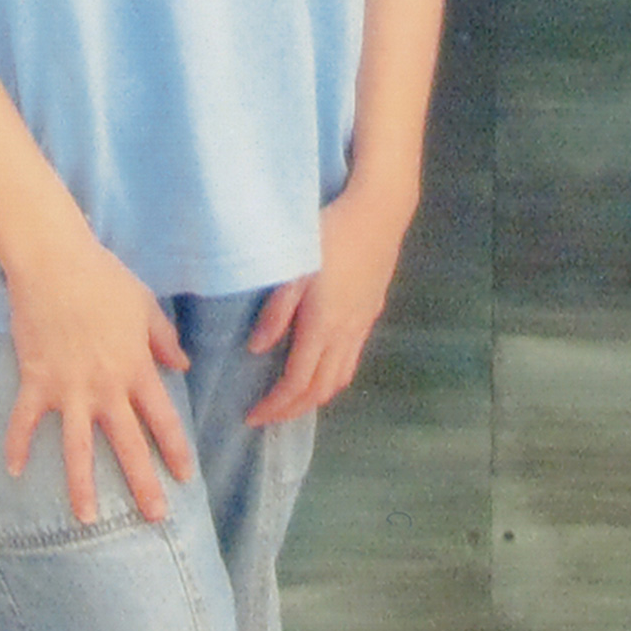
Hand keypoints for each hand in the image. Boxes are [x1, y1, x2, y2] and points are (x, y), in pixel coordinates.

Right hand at [2, 234, 192, 523]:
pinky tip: (12, 471)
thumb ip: (163, 339)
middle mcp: (105, 386)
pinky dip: (15, 445)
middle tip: (155, 517)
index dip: (176, 449)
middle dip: (142, 483)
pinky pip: (23, 421)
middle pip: (128, 443)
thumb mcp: (145, 306)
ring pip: (77, 447)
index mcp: (135, 367)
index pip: (162, 418)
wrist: (55, 263)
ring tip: (86, 520)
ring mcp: (69, 388)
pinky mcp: (35, 381)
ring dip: (81, 485)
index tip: (186, 477)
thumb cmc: (104, 279)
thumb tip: (182, 366)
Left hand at [243, 179, 413, 425]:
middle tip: (268, 416)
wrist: (378, 213)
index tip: (252, 416)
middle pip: (320, 390)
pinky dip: (334, 377)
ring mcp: (362, 325)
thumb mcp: (295, 268)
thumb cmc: (331, 234)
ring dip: (315, 397)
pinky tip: (323, 365)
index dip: (274, 406)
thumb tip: (256, 349)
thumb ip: (276, 311)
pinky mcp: (372, 313)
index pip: (296, 383)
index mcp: (322, 326)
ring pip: (340, 378)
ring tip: (293, 398)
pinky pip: (352, 359)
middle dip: (292, 410)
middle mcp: (345, 334)